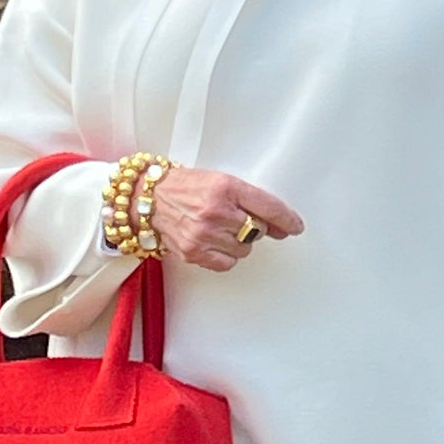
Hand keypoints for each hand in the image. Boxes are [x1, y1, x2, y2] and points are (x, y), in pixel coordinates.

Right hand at [148, 166, 302, 271]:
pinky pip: (227, 262)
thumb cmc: (184, 187)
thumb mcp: (220, 181)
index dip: (286, 219)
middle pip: (258, 230)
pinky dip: (225, 255)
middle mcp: (215, 210)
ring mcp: (203, 233)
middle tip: (237, 219)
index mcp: (225, 187)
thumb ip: (249, 201)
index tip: (295, 226)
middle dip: (254, 227)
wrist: (148, 198)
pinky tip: (213, 241)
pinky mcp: (194, 252)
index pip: (267, 206)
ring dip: (238, 241)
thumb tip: (278, 226)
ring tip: (219, 228)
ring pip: (244, 249)